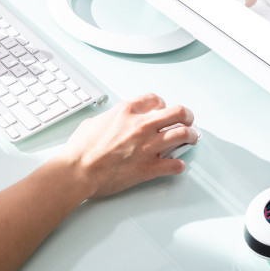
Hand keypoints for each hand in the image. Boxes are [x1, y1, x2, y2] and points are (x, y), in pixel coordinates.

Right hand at [61, 93, 195, 198]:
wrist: (78, 171)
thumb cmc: (81, 150)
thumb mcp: (93, 122)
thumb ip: (108, 119)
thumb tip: (111, 122)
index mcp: (126, 111)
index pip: (155, 99)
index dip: (162, 104)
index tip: (163, 109)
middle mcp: (141, 125)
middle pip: (178, 112)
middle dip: (186, 116)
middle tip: (188, 120)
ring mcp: (148, 146)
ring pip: (183, 134)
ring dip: (191, 136)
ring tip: (191, 138)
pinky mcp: (149, 167)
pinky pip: (175, 164)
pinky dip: (179, 164)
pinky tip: (177, 164)